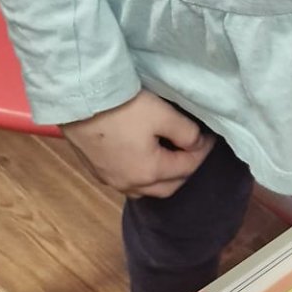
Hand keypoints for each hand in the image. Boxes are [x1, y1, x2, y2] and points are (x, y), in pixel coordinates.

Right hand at [63, 89, 213, 198]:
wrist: (79, 101)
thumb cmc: (123, 107)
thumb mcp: (163, 115)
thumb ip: (186, 133)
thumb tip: (196, 144)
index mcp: (150, 172)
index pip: (187, 167)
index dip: (203, 152)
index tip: (211, 138)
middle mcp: (130, 184)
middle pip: (168, 187)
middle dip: (185, 171)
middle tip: (194, 151)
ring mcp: (110, 180)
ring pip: (145, 190)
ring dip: (162, 179)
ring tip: (170, 157)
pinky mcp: (96, 172)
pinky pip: (126, 183)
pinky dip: (141, 176)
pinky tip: (143, 160)